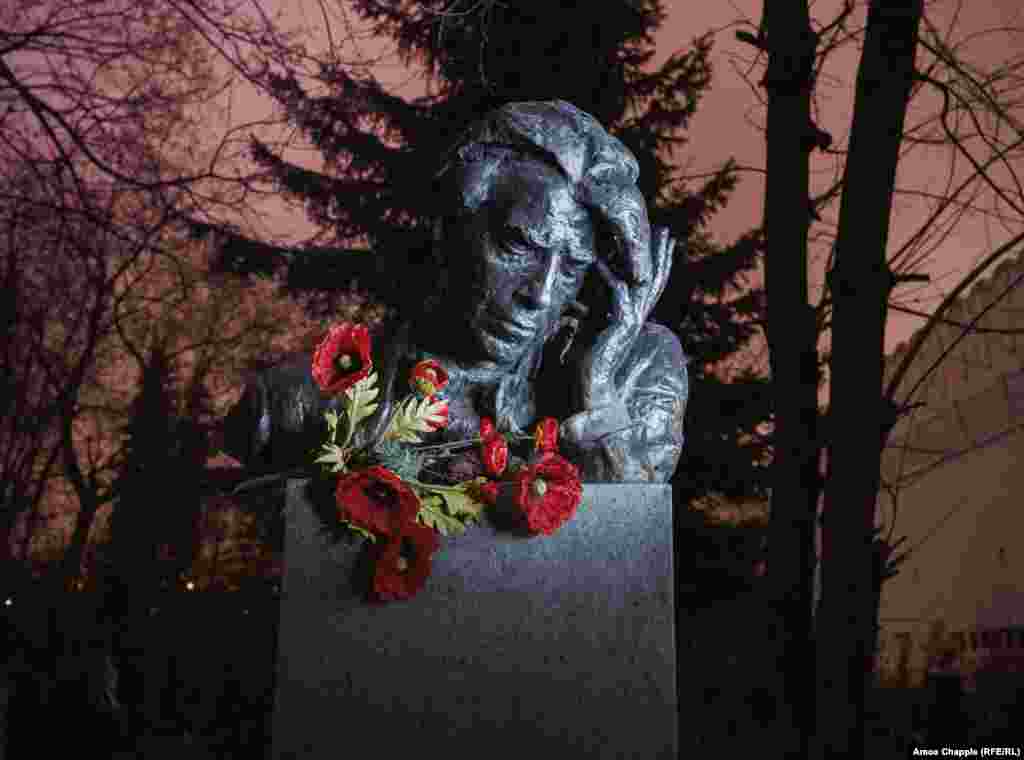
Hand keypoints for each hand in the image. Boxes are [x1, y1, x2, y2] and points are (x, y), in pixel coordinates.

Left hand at [578, 226, 673, 408]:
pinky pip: (618, 297)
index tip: (659, 243)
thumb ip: (587, 312)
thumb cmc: (585, 361)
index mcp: (630, 317)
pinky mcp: (619, 329)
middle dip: (660, 256)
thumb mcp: (586, 328)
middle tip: (666, 232)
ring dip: (646, 260)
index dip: (655, 265)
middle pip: (653, 282)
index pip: (647, 286)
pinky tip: (600, 262)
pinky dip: (609, 279)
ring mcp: (630, 324)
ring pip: (643, 286)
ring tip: (649, 238)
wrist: (590, 387)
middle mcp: (635, 319)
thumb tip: (574, 298)